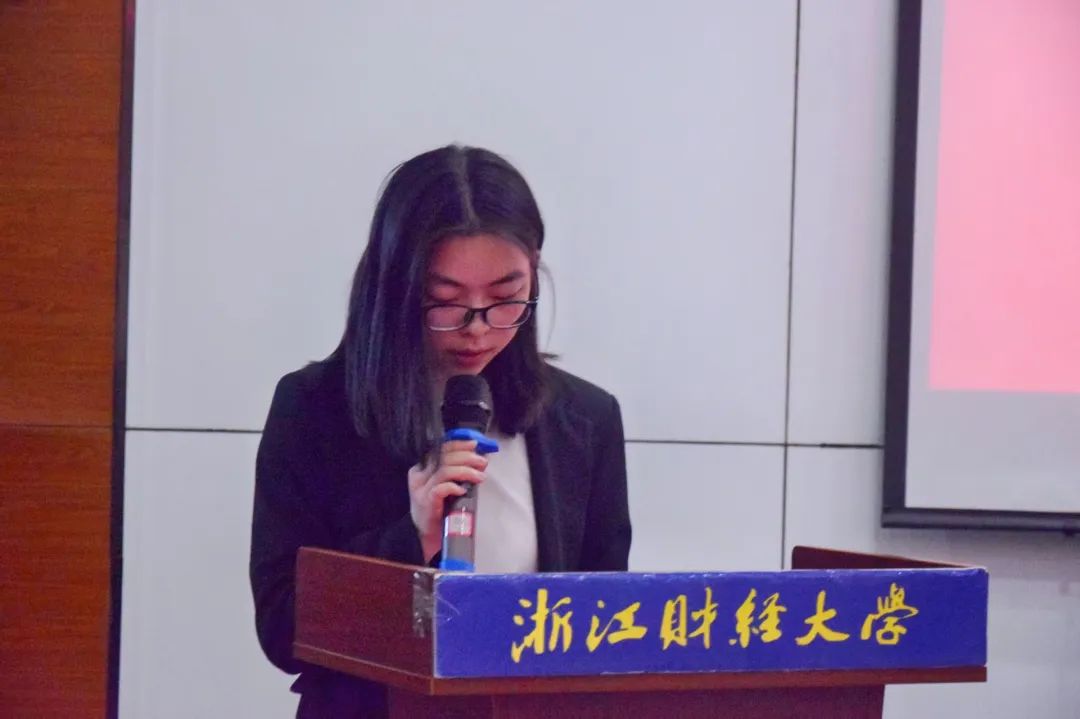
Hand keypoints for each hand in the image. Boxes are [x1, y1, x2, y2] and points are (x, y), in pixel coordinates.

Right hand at [408, 439, 486, 562]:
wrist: (428, 534)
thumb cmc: (440, 507)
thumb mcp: (447, 484)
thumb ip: (458, 470)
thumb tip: (480, 458)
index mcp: (422, 467)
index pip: (440, 448)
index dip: (459, 444)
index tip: (475, 444)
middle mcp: (419, 475)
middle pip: (444, 457)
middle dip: (466, 457)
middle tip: (482, 462)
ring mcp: (421, 488)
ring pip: (444, 471)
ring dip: (466, 471)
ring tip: (480, 476)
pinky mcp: (426, 501)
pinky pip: (441, 488)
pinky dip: (455, 486)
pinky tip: (464, 490)